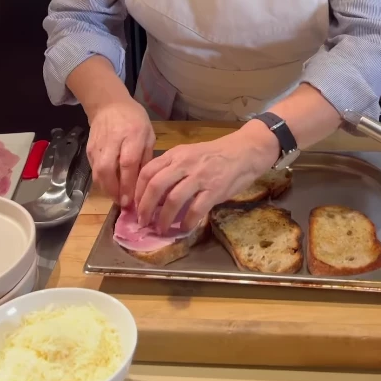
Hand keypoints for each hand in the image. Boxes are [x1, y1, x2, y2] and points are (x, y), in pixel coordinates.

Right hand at [87, 98, 155, 206]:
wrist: (109, 105)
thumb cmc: (134, 120)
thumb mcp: (148, 134)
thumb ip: (146, 158)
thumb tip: (144, 183)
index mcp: (132, 135)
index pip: (128, 163)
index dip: (128, 184)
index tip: (131, 200)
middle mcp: (113, 140)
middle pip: (107, 169)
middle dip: (113, 190)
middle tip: (122, 203)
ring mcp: (98, 145)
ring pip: (98, 172)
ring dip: (106, 188)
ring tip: (116, 198)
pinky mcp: (89, 149)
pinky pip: (94, 169)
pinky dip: (101, 181)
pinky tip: (110, 187)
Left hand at [134, 120, 279, 232]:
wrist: (245, 151)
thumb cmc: (215, 155)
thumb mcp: (189, 154)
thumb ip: (172, 168)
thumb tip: (154, 193)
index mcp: (176, 154)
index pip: (147, 171)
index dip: (137, 191)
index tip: (135, 206)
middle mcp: (185, 163)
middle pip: (156, 186)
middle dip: (145, 208)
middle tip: (142, 222)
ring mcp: (200, 176)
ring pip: (173, 200)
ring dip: (163, 219)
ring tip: (160, 229)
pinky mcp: (215, 189)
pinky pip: (195, 210)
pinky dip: (186, 223)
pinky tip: (183, 229)